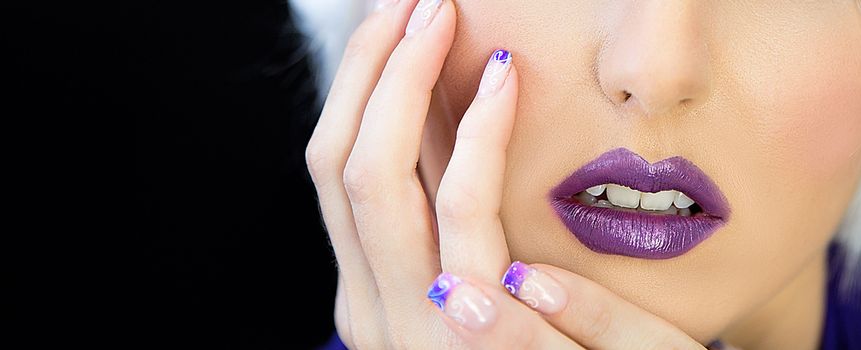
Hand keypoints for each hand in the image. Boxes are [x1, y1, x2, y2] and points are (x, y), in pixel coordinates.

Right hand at [303, 0, 703, 347]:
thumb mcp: (484, 299)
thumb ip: (461, 231)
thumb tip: (455, 136)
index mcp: (372, 295)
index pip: (336, 174)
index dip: (354, 90)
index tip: (389, 25)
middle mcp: (372, 308)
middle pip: (336, 162)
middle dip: (366, 69)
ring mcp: (411, 323)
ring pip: (372, 176)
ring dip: (402, 80)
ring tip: (438, 12)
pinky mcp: (470, 331)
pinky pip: (461, 211)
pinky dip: (474, 132)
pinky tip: (502, 79)